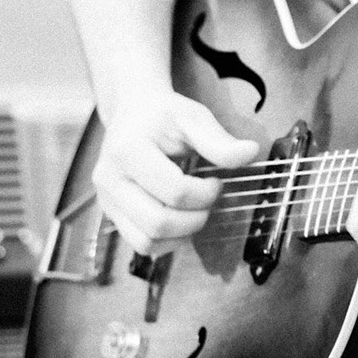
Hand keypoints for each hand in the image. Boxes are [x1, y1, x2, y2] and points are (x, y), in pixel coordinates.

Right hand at [91, 90, 259, 253]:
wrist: (133, 112)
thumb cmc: (164, 115)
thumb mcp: (193, 117)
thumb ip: (218, 140)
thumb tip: (251, 153)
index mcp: (127, 151)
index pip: (175, 192)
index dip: (206, 193)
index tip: (216, 181)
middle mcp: (109, 179)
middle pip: (158, 223)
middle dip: (196, 218)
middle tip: (208, 199)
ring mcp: (106, 200)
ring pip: (147, 241)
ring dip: (182, 234)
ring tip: (196, 211)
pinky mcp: (111, 214)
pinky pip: (141, 244)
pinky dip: (168, 242)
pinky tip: (182, 220)